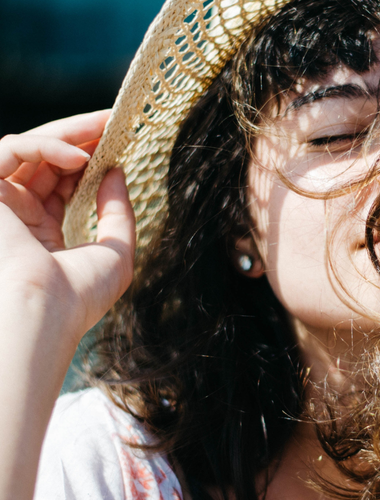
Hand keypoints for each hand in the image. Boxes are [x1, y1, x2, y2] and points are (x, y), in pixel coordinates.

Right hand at [0, 110, 134, 346]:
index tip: (119, 144)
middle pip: (45, 161)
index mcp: (40, 235)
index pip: (62, 184)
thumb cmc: (77, 296)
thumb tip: (117, 171)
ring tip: (104, 129)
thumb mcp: (115, 252)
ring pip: (27, 149)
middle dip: (81, 137)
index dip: (89, 161)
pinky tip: (80, 157)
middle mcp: (15, 216)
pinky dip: (45, 146)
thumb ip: (117, 211)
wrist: (43, 314)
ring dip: (68, 134)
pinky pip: (9, 149)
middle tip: (113, 121)